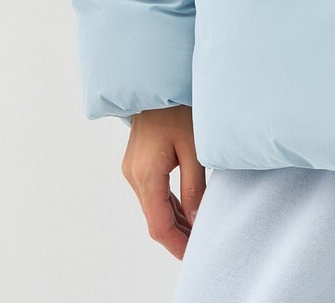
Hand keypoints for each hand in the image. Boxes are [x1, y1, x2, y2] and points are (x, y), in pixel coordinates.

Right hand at [122, 104, 205, 258]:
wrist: (160, 80)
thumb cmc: (180, 107)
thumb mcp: (195, 148)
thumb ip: (194, 187)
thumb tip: (195, 220)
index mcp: (146, 174)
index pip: (159, 225)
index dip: (177, 244)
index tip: (194, 255)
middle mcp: (133, 175)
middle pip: (154, 219)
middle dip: (177, 236)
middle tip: (201, 246)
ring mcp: (133, 168)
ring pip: (153, 207)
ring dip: (174, 221)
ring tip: (197, 232)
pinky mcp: (137, 161)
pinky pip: (152, 192)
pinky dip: (168, 205)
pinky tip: (186, 211)